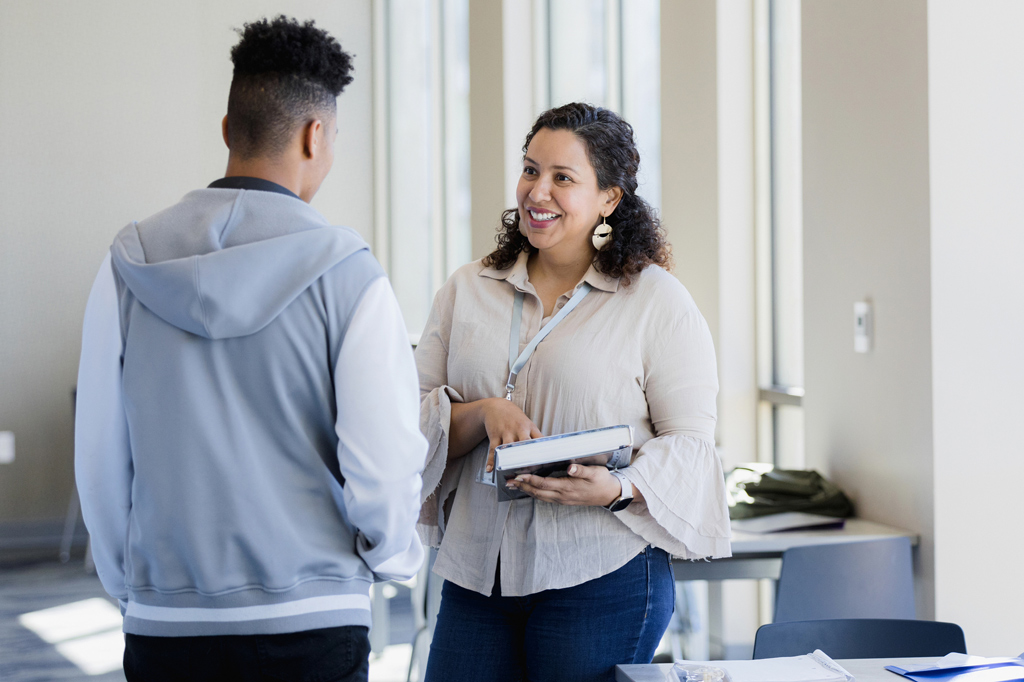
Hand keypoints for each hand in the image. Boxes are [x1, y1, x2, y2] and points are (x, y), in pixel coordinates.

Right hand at [481, 398, 542, 472]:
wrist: (497, 406)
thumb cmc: (516, 418)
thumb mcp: (529, 424)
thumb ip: (537, 437)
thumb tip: (550, 450)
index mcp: (529, 428)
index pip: (538, 440)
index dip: (542, 451)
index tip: (546, 462)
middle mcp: (518, 430)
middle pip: (523, 444)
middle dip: (526, 456)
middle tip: (529, 470)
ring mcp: (505, 432)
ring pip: (508, 448)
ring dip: (508, 460)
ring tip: (509, 473)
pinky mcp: (494, 435)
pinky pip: (493, 449)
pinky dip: (491, 460)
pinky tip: (490, 469)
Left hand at [506, 464, 621, 506]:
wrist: (611, 495)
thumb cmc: (602, 481)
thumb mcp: (595, 473)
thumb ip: (581, 470)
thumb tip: (570, 468)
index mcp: (567, 487)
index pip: (543, 484)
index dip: (530, 480)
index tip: (518, 475)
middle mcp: (562, 496)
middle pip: (537, 492)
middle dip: (522, 486)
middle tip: (508, 481)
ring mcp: (563, 500)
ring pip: (540, 496)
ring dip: (526, 490)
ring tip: (514, 485)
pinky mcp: (565, 500)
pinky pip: (546, 498)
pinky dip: (535, 493)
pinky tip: (530, 489)